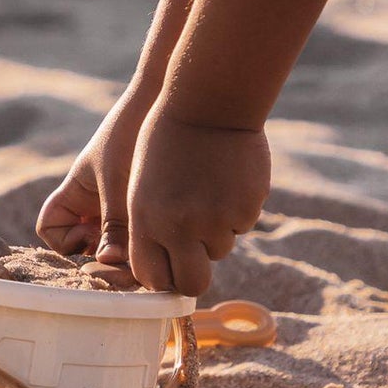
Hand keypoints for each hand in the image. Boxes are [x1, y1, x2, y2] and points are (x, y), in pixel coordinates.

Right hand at [37, 91, 150, 266]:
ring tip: (146, 242)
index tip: (90, 235)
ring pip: (112, 244)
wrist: (162, 104)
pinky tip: (161, 236)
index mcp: (76, 192)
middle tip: (125, 251)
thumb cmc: (131, 134)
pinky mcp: (144, 208)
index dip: (63, 241)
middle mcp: (93, 203)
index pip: (50, 228)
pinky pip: (137, 235)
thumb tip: (108, 261)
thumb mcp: (117, 181)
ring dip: (126, 249)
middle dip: (99, 252)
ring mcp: (119, 207)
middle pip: (82, 243)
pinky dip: (144, 241)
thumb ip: (112, 222)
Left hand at [126, 107, 269, 294]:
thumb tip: (165, 269)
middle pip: (192, 283)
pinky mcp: (246, 209)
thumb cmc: (165, 140)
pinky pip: (241, 225)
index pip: (153, 278)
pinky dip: (235, 210)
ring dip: (215, 232)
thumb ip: (150, 227)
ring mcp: (216, 220)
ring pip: (219, 250)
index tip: (166, 266)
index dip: (161, 276)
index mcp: (146, 221)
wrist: (207, 103)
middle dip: (193, 275)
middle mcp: (181, 228)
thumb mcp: (141, 185)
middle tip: (195, 255)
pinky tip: (226, 179)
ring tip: (206, 191)